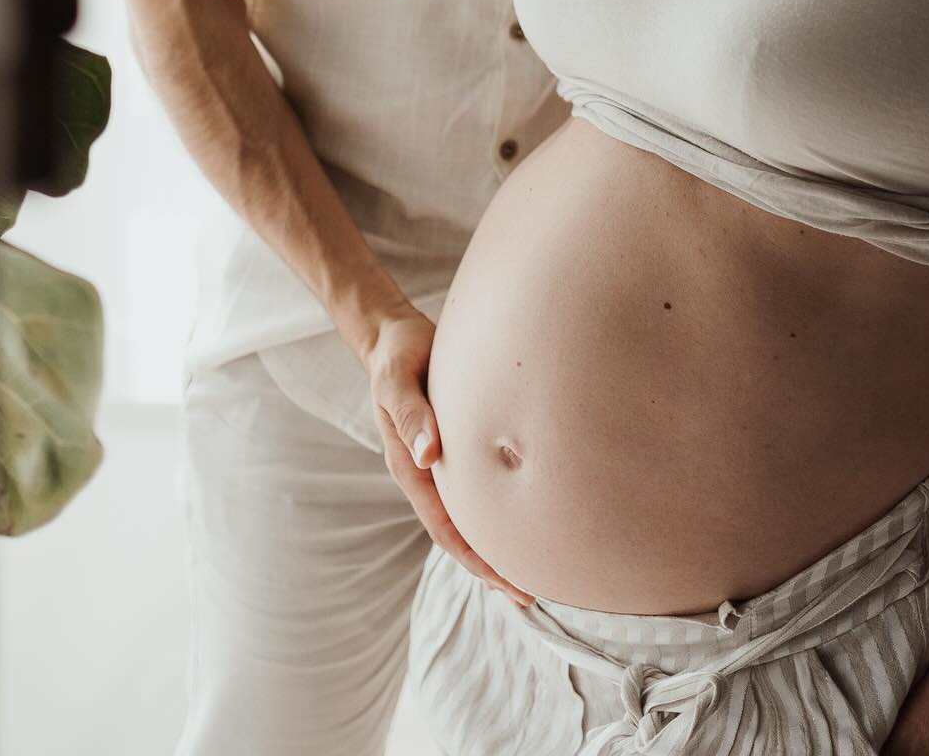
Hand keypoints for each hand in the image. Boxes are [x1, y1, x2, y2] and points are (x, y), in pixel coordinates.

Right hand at [367, 302, 533, 608]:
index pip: (446, 527)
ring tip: (534, 565)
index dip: (475, 558)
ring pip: (471, 513)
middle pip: (461, 532)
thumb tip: (427, 455)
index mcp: (410, 467)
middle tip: (531, 594)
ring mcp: (440, 461)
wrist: (393, 334)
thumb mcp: (398, 380)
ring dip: (497, 540)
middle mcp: (426, 472)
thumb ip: (411, 413)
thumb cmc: (397, 355)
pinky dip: (498, 507)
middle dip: (492, 565)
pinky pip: (478, 487)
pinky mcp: (456, 444)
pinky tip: (525, 508)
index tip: (506, 584)